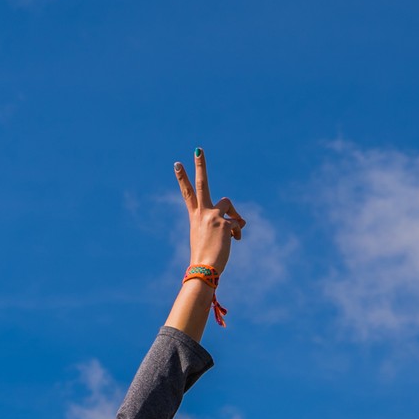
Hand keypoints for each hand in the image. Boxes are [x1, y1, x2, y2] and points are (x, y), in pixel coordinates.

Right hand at [172, 147, 245, 272]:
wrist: (205, 268)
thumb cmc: (206, 256)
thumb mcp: (208, 236)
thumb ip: (220, 224)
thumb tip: (240, 222)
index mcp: (195, 216)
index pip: (187, 193)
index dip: (182, 178)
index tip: (177, 163)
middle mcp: (202, 213)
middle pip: (202, 183)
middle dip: (200, 165)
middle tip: (198, 149)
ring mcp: (213, 216)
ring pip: (228, 203)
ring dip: (234, 214)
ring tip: (233, 232)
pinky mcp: (224, 223)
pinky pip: (237, 223)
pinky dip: (237, 233)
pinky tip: (234, 242)